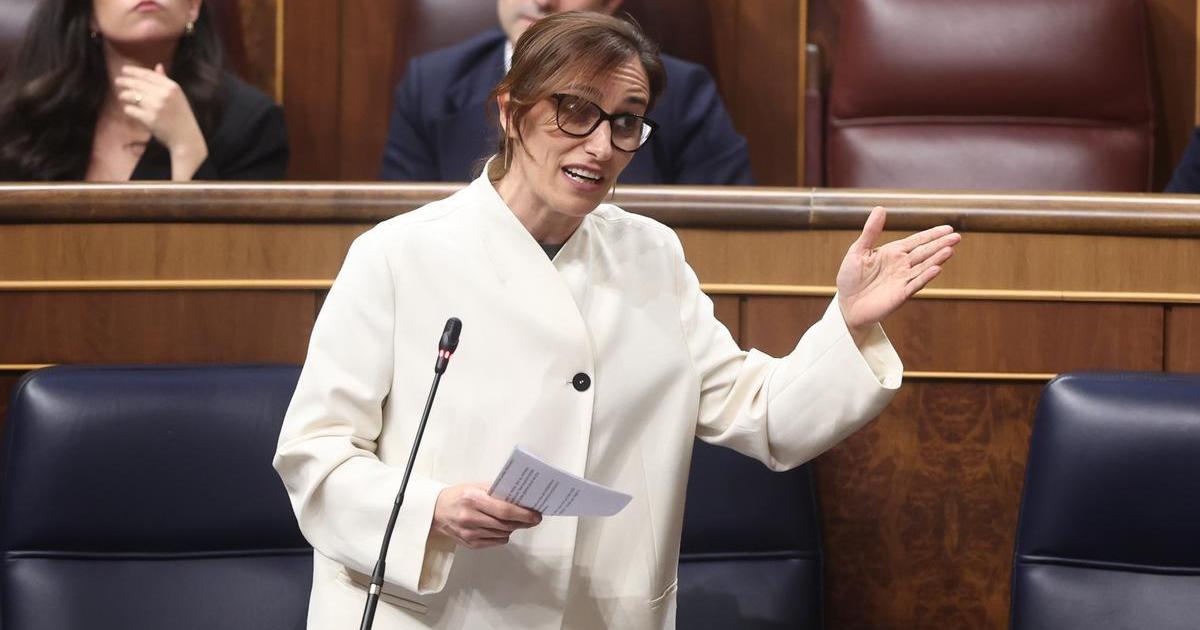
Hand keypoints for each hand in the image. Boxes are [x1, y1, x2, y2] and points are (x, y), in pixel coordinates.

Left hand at [114, 64, 207, 179]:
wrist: (186, 138)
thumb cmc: (181, 116)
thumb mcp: (178, 96)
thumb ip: (166, 81)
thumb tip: (158, 66)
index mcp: (172, 87)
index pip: (148, 75)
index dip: (134, 71)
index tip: (124, 70)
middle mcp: (164, 95)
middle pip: (138, 84)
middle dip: (125, 82)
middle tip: (117, 81)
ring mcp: (156, 107)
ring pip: (132, 96)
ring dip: (124, 95)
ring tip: (122, 96)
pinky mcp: (149, 119)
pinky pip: (131, 110)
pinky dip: (128, 109)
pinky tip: (129, 110)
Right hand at [432, 483, 541, 548]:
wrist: (437, 511)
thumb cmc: (459, 496)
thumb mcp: (476, 487)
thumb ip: (497, 492)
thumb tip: (521, 499)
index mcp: (473, 499)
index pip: (504, 510)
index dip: (523, 514)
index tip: (536, 515)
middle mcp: (470, 518)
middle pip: (505, 524)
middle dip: (523, 522)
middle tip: (533, 518)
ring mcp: (470, 533)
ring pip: (502, 534)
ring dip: (513, 527)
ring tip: (516, 520)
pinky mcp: (470, 544)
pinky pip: (496, 541)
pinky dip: (502, 535)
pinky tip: (500, 527)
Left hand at [836, 206, 959, 342]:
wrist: (846, 304)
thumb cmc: (850, 277)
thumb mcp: (858, 250)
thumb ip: (871, 231)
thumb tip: (880, 208)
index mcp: (893, 252)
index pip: (917, 240)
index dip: (932, 234)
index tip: (948, 228)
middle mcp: (901, 265)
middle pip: (924, 252)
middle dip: (940, 244)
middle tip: (957, 236)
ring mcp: (902, 280)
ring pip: (923, 267)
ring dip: (936, 259)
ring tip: (950, 250)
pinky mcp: (900, 294)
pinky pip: (914, 284)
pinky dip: (925, 277)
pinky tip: (936, 269)